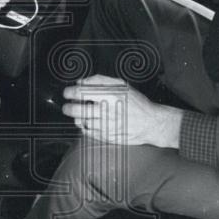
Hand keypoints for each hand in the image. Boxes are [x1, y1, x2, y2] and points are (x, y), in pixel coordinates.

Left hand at [61, 75, 182, 147]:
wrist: (151, 123)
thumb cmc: (136, 102)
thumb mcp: (121, 85)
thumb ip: (100, 81)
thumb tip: (80, 82)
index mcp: (110, 95)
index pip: (81, 93)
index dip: (69, 92)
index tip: (67, 92)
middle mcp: (107, 111)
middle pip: (76, 110)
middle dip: (68, 107)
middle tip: (68, 105)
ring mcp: (107, 126)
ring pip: (81, 122)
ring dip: (77, 117)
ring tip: (81, 113)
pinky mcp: (107, 137)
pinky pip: (88, 133)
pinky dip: (85, 127)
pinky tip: (89, 122)